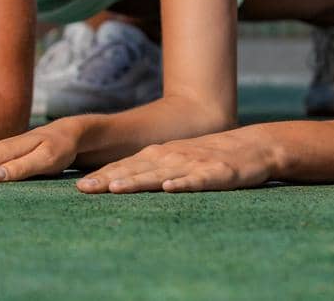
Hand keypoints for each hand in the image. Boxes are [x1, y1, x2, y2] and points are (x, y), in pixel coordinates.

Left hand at [77, 130, 277, 193]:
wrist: (254, 145)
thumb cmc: (211, 155)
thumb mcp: (177, 159)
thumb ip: (151, 169)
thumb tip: (118, 181)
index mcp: (160, 155)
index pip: (125, 166)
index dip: (102, 176)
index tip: (78, 186)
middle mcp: (171, 156)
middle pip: (135, 170)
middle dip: (108, 179)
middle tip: (82, 188)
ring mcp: (193, 163)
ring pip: (160, 174)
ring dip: (137, 181)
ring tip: (114, 188)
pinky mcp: (217, 172)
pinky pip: (197, 180)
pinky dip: (182, 183)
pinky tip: (169, 188)